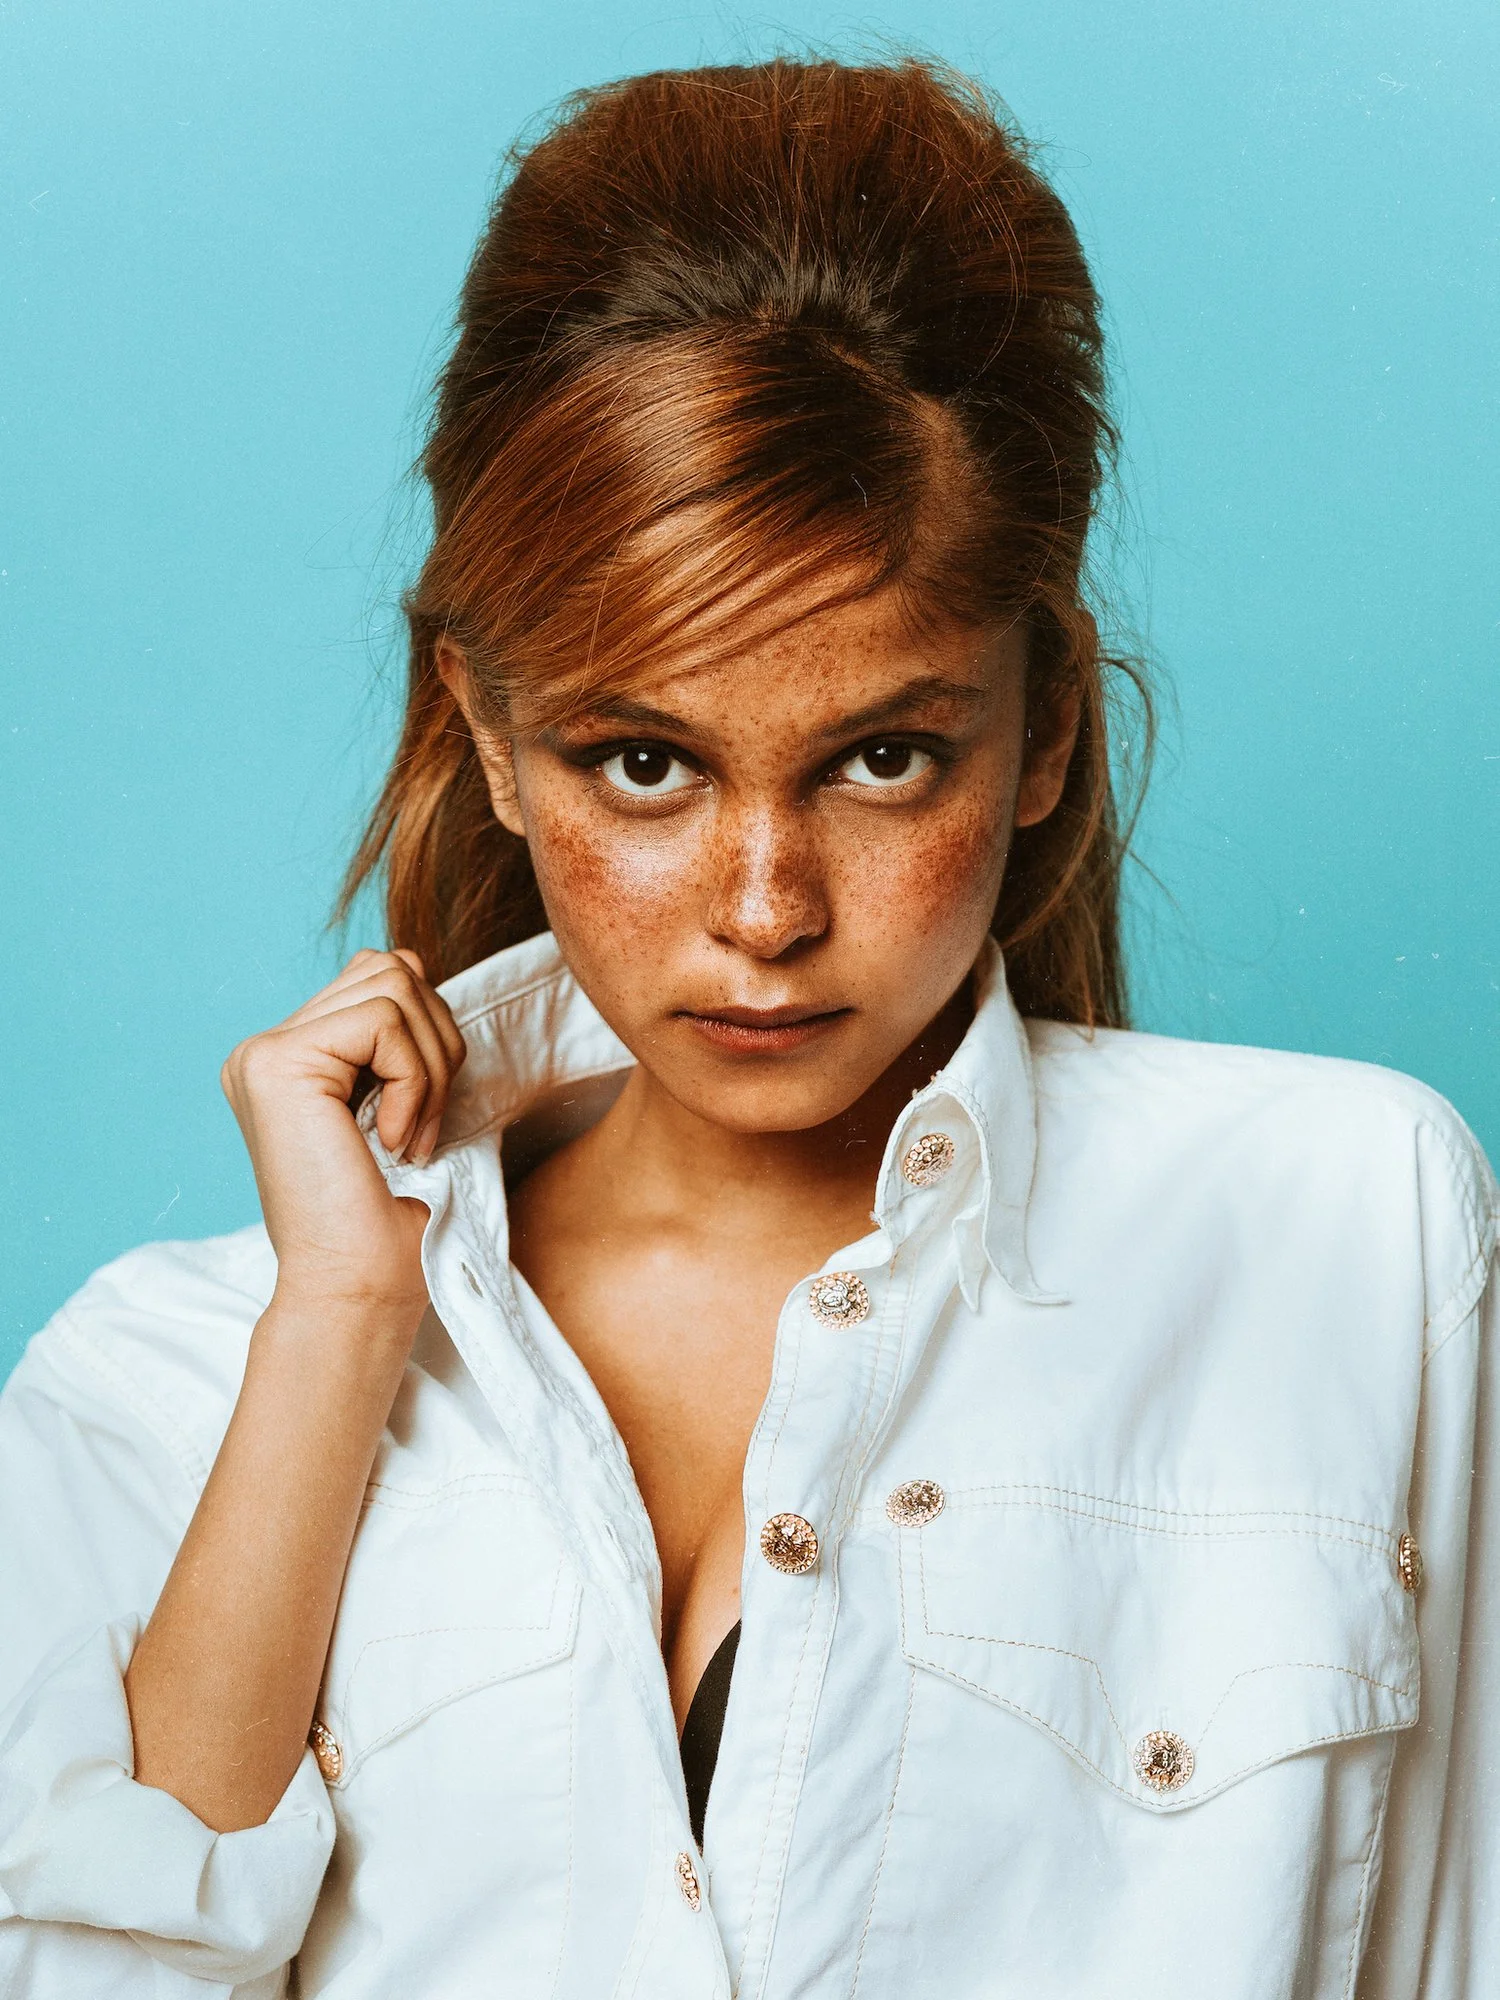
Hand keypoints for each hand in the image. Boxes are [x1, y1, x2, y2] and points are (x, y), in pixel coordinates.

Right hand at [221, 949, 467, 1323]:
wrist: (355, 1292)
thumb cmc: (389, 1222)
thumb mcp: (403, 1106)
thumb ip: (400, 1037)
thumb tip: (418, 961)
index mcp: (291, 1059)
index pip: (383, 979)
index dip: (429, 1040)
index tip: (420, 1124)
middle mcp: (265, 1049)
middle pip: (391, 968)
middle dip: (437, 1046)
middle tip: (420, 1132)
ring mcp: (263, 1053)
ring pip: (394, 982)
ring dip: (429, 1067)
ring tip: (408, 1138)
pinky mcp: (277, 1062)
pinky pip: (385, 1020)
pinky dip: (413, 1081)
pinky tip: (391, 1141)